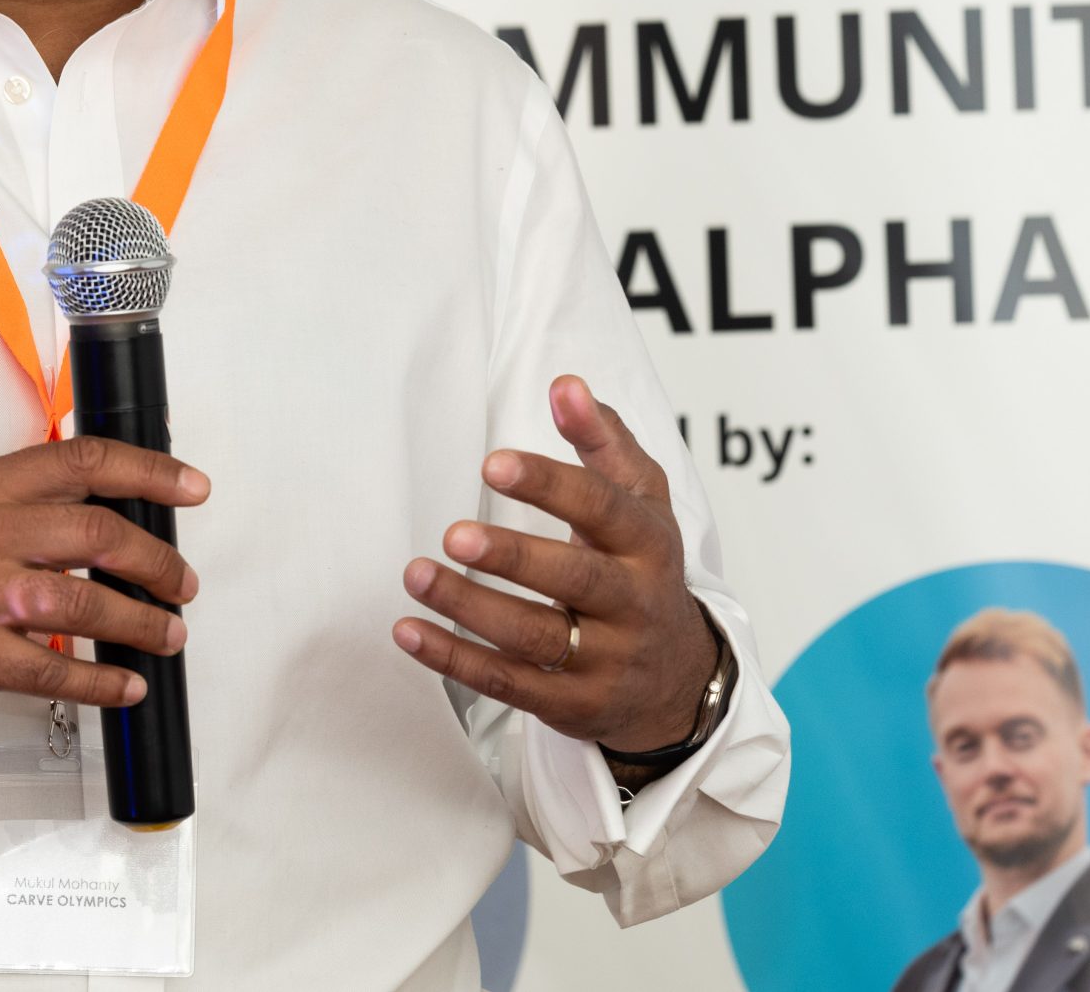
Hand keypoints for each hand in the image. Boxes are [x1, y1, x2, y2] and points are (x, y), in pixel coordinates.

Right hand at [0, 434, 206, 721]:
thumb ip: (23, 506)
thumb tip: (107, 518)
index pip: (84, 461)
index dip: (150, 472)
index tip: (192, 489)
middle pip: (99, 531)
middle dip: (158, 560)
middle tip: (183, 582)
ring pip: (86, 598)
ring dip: (142, 620)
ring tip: (168, 634)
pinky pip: (53, 668)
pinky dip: (102, 679)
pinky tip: (125, 686)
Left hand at [393, 375, 717, 751]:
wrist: (679, 681)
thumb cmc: (644, 569)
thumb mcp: (642, 501)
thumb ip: (604, 440)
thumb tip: (565, 384)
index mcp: (647, 544)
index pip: (603, 509)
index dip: (550, 486)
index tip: (494, 462)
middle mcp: (632, 604)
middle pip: (574, 580)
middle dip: (513, 557)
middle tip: (453, 534)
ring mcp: (605, 661)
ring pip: (535, 637)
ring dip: (469, 608)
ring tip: (416, 573)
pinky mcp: (572, 705)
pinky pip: (510, 685)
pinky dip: (455, 660)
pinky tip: (409, 631)